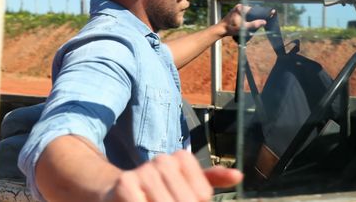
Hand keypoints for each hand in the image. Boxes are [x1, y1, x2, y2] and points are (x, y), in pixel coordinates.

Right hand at [103, 150, 242, 201]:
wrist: (117, 191)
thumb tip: (238, 176)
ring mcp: (144, 171)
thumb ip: (211, 180)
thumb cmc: (157, 190)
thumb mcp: (186, 184)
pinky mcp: (127, 184)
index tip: (181, 199)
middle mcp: (164, 161)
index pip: (202, 196)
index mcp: (182, 158)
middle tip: (168, 201)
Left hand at [221, 4, 268, 36]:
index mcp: (242, 8)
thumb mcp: (243, 28)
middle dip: (260, 14)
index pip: (256, 9)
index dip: (263, 12)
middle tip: (269, 17)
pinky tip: (256, 21)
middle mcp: (240, 6)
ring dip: (256, 16)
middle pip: (253, 10)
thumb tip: (264, 22)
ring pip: (250, 12)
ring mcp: (238, 9)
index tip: (271, 13)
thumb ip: (253, 24)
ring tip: (264, 20)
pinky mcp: (237, 12)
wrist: (221, 29)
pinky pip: (247, 13)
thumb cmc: (231, 29)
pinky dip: (251, 17)